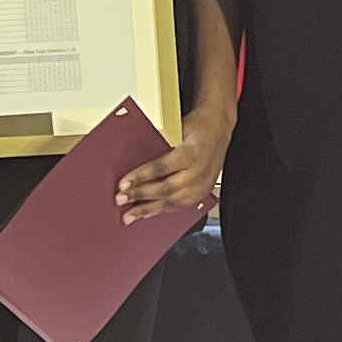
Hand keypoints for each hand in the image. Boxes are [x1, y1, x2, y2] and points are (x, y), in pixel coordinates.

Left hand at [115, 105, 230, 221]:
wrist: (219, 126)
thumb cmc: (196, 125)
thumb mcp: (175, 129)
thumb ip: (158, 146)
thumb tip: (133, 161)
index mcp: (191, 153)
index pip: (161, 168)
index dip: (140, 177)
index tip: (123, 184)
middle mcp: (199, 171)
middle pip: (166, 189)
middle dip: (141, 196)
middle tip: (121, 200)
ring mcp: (204, 183)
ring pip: (174, 202)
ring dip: (150, 210)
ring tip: (131, 215)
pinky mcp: (205, 190)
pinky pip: (183, 205)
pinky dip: (164, 210)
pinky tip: (150, 213)